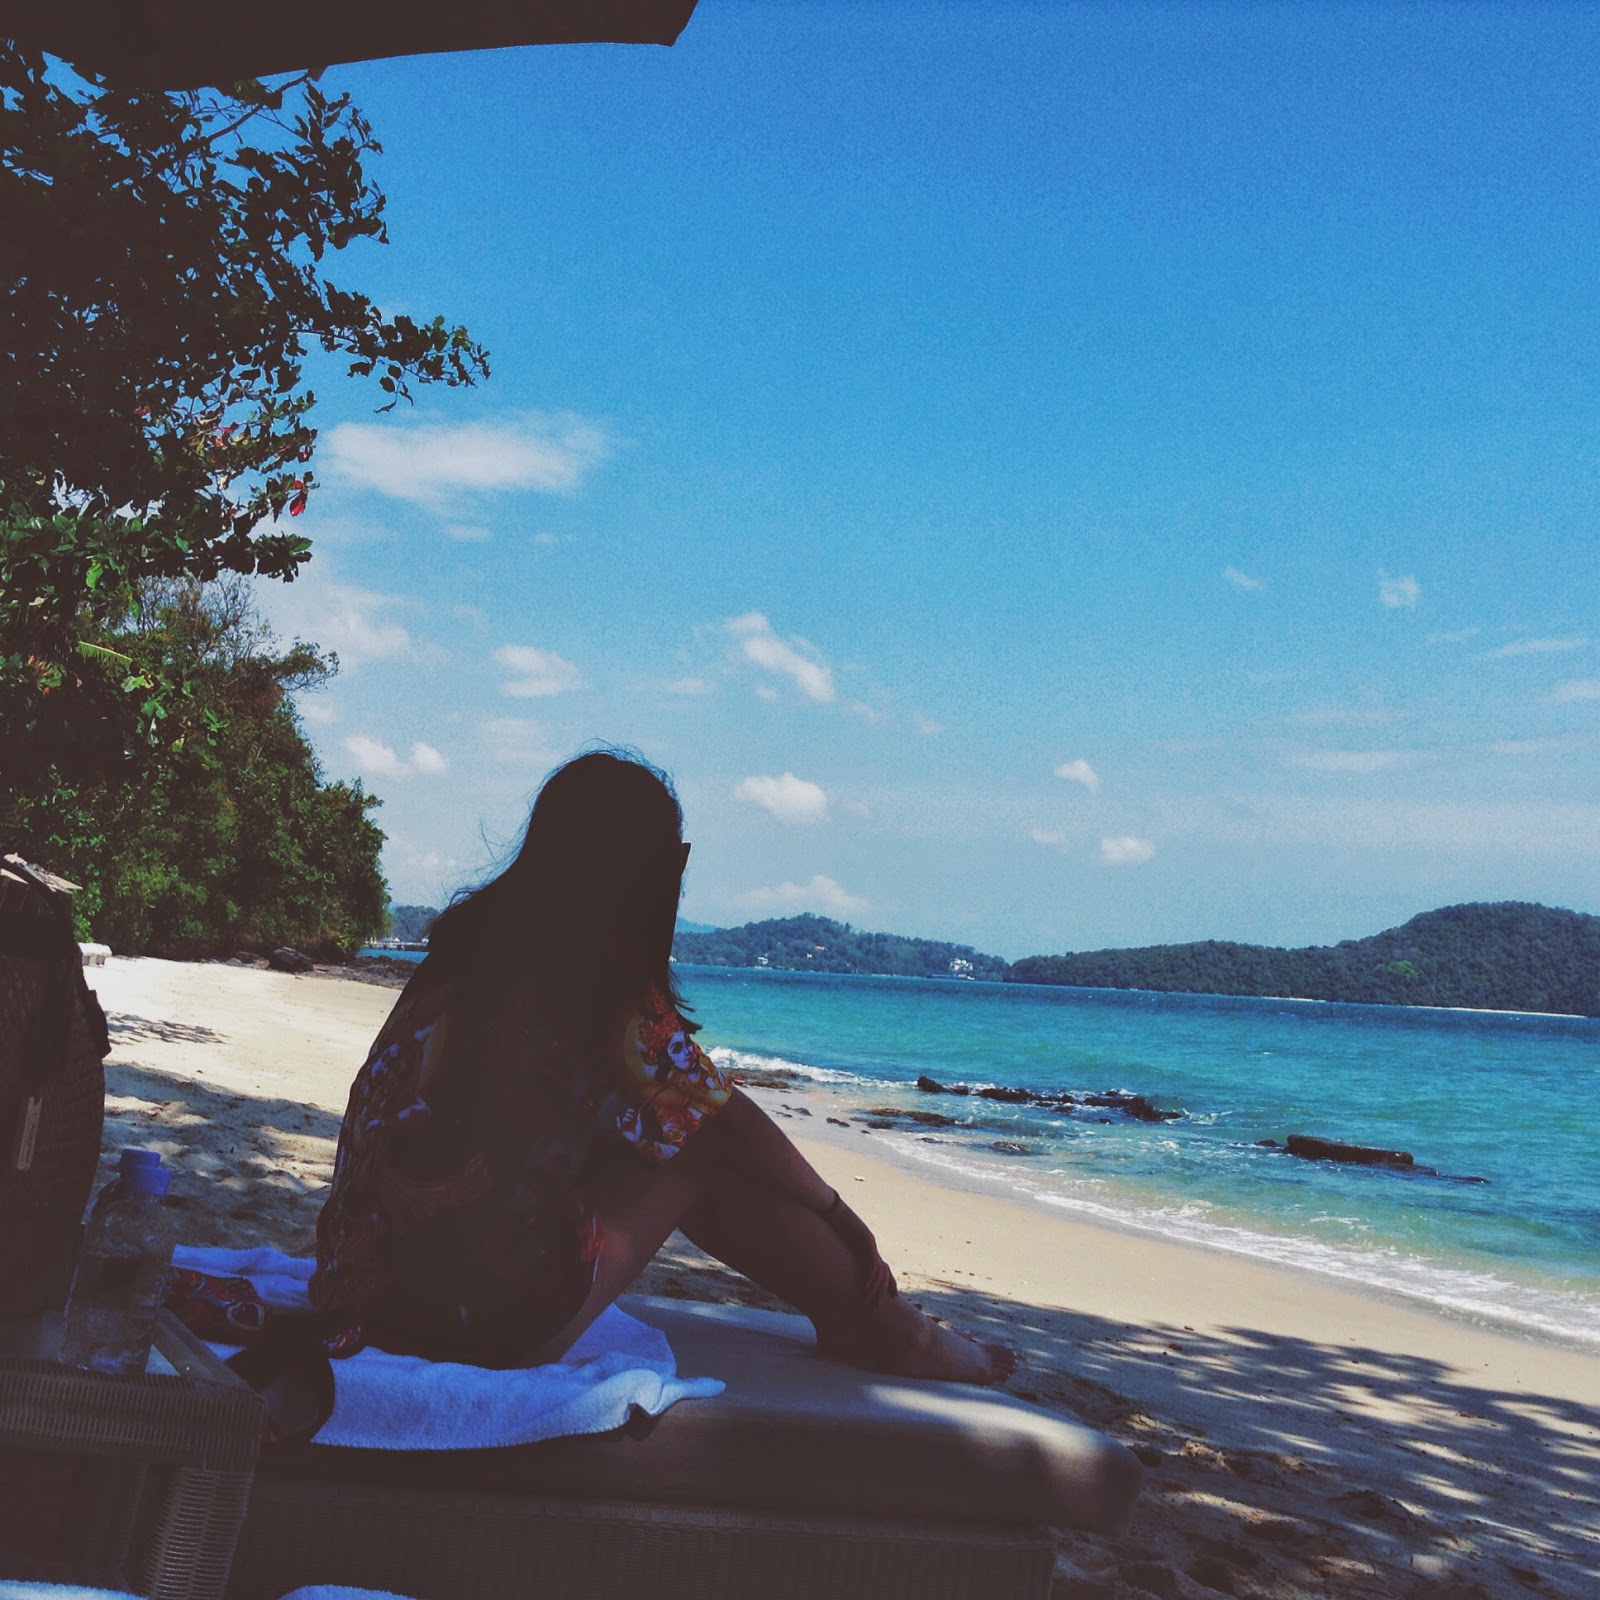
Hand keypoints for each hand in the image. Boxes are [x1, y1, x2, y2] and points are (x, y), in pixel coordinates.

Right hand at [823, 1190, 897, 1304]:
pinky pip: (872, 1262)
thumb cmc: (830, 1221)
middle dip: (885, 1288)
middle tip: (880, 1304)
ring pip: (880, 1270)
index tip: (890, 1294)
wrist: (830, 1206)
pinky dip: (870, 1276)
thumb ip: (839, 1249)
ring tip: (870, 1300)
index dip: (887, 1281)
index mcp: (866, 1245)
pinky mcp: (866, 1240)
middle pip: (884, 1270)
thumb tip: (830, 1260)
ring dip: (876, 1287)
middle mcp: (871, 1245)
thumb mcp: (836, 1240)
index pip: (881, 1266)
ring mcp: (870, 1242)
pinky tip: (865, 1287)